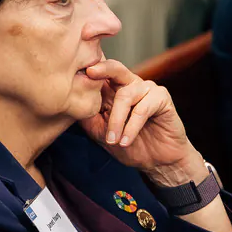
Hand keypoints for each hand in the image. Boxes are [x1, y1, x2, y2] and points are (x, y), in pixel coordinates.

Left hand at [80, 59, 199, 180]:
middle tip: (89, 73)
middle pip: (116, 68)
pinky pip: (143, 108)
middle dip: (102, 69)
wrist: (157, 162)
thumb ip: (88, 118)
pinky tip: (126, 141)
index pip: (100, 74)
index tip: (73, 71)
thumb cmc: (130, 146)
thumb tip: (70, 104)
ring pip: (126, 94)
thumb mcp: (101, 134)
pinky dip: (132, 126)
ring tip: (112, 140)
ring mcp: (147, 89)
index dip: (88, 69)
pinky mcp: (162, 98)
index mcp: (114, 90)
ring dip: (116, 120)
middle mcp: (131, 85)